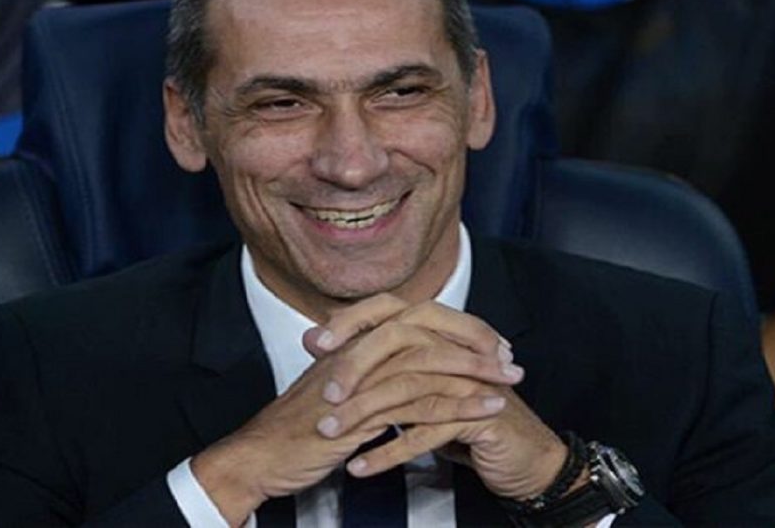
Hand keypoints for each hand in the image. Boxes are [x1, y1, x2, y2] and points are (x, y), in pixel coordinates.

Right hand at [192, 294, 520, 525]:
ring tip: (510, 384)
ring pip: (430, 363)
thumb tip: (401, 370)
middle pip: (429, 331)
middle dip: (476, 345)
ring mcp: (359, 377)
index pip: (416, 319)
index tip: (491, 345)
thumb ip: (368, 375)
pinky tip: (487, 412)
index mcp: (355, 341)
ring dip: (476, 374)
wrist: (261, 456)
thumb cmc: (298, 430)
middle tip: (512, 360)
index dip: (457, 328)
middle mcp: (359, 350)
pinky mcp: (361, 410)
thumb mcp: (339, 393)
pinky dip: (460, 406)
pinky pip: (421, 402)